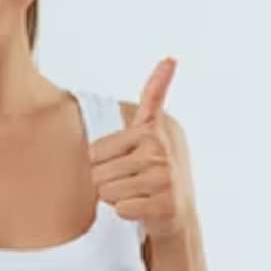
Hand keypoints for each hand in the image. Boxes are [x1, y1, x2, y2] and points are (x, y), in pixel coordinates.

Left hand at [87, 58, 195, 242]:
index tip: (126, 163)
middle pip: (98, 173)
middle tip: (132, 184)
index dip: (101, 164)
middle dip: (107, 183)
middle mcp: (160, 150)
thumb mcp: (151, 129)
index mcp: (150, 130)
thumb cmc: (155, 169)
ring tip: (137, 195)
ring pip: (106, 192)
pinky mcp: (166, 204)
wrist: (177, 212)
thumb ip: (154, 94)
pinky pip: (121, 209)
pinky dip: (127, 213)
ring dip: (116, 199)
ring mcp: (165, 178)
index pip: (93, 152)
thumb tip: (171, 57)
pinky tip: (143, 209)